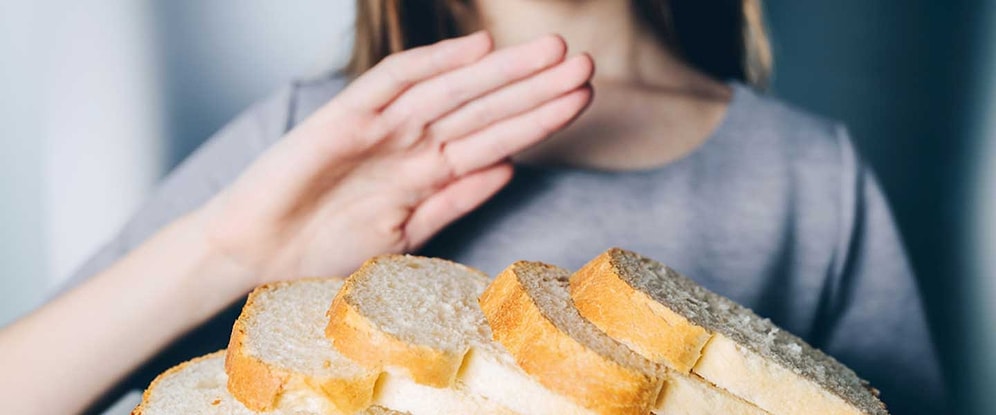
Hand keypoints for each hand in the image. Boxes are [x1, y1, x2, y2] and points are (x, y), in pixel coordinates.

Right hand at [197, 32, 593, 285]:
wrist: (254, 256)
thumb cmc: (322, 249)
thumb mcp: (403, 235)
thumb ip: (452, 201)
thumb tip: (507, 168)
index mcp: (427, 171)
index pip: (494, 138)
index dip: (538, 118)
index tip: (581, 99)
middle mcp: (410, 143)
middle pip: (483, 109)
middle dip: (534, 88)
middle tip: (584, 64)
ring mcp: (379, 128)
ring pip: (451, 93)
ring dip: (501, 75)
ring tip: (552, 53)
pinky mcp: (342, 120)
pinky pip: (391, 85)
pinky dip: (431, 66)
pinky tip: (474, 51)